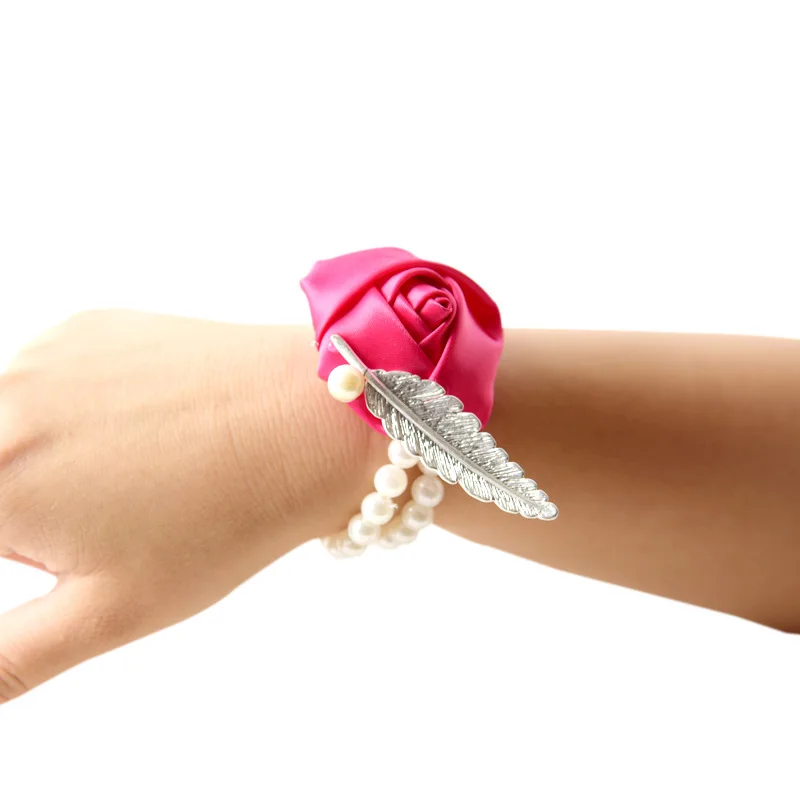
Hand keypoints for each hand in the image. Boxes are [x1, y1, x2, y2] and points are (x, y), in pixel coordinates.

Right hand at [0, 310, 374, 701]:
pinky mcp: (85, 328)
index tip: (70, 544)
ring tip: (143, 472)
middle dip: (24, 510)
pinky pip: (53, 383)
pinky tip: (151, 428)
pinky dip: (80, 412)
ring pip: (14, 429)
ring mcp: (44, 354)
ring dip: (47, 459)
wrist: (309, 421)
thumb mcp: (108, 611)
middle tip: (115, 515)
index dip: (25, 544)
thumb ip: (8, 657)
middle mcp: (2, 401)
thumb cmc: (224, 518)